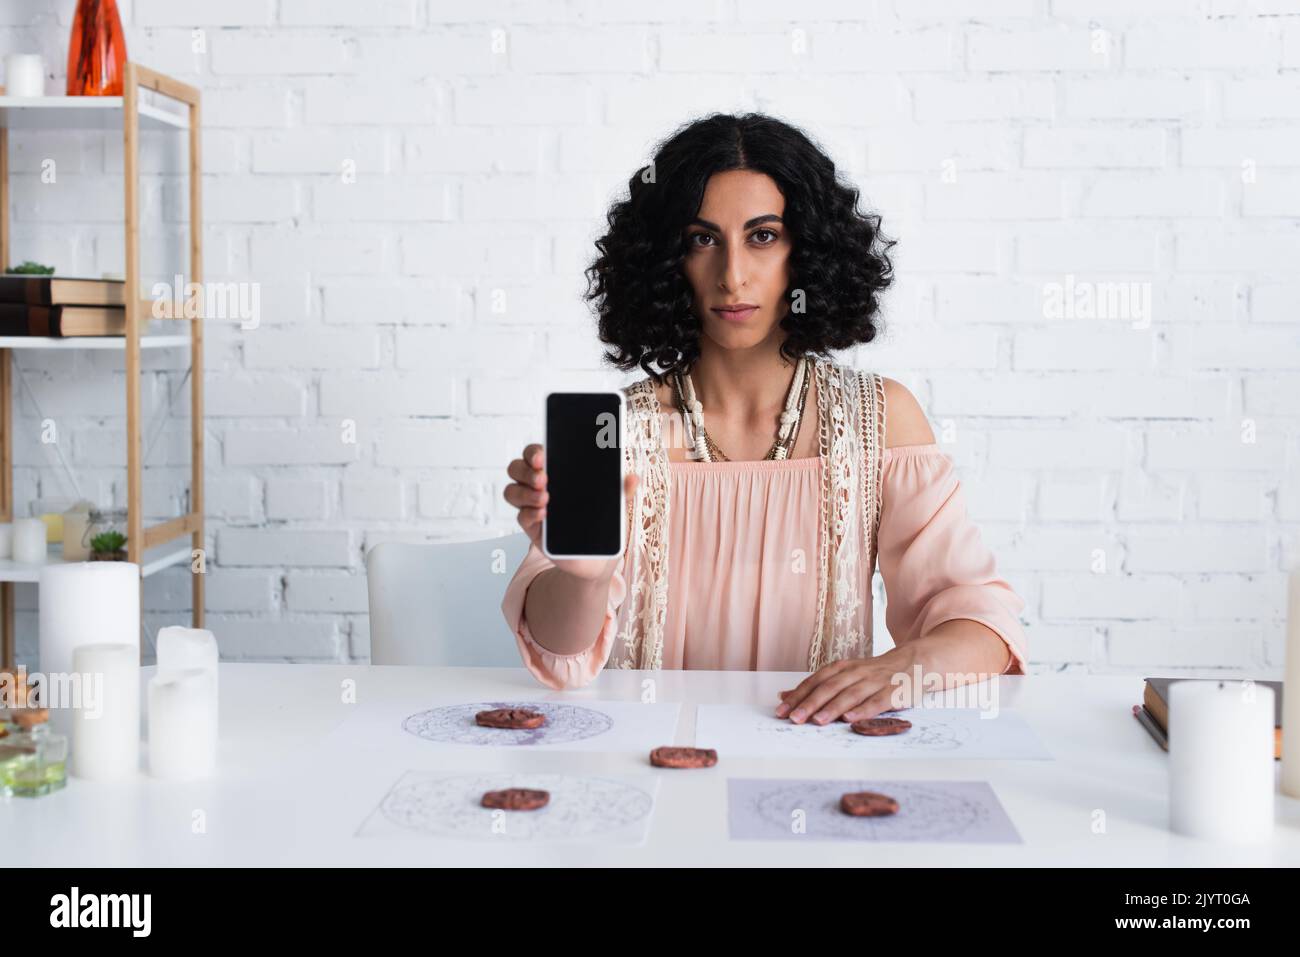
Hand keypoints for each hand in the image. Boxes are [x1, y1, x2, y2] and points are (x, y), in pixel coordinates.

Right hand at [504, 443, 636, 581]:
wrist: (597, 558)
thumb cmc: (601, 522)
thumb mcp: (614, 505)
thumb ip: (622, 491)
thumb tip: (634, 478)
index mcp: (556, 471)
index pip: (536, 453)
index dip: (534, 451)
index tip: (542, 455)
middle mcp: (539, 485)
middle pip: (517, 468)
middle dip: (526, 470)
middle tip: (544, 477)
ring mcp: (533, 506)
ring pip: (512, 491)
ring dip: (525, 491)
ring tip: (545, 498)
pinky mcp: (532, 528)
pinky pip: (521, 516)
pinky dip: (530, 513)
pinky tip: (543, 514)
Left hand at [774, 645, 921, 724]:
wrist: (915, 662)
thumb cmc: (875, 674)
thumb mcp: (845, 675)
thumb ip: (817, 686)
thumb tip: (784, 696)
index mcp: (842, 668)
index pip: (815, 681)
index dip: (798, 696)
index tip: (782, 710)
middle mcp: (856, 672)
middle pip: (830, 687)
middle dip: (810, 703)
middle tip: (795, 719)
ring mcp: (875, 681)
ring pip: (851, 694)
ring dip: (833, 708)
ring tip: (818, 721)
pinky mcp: (893, 692)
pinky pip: (877, 701)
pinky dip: (863, 710)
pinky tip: (851, 719)